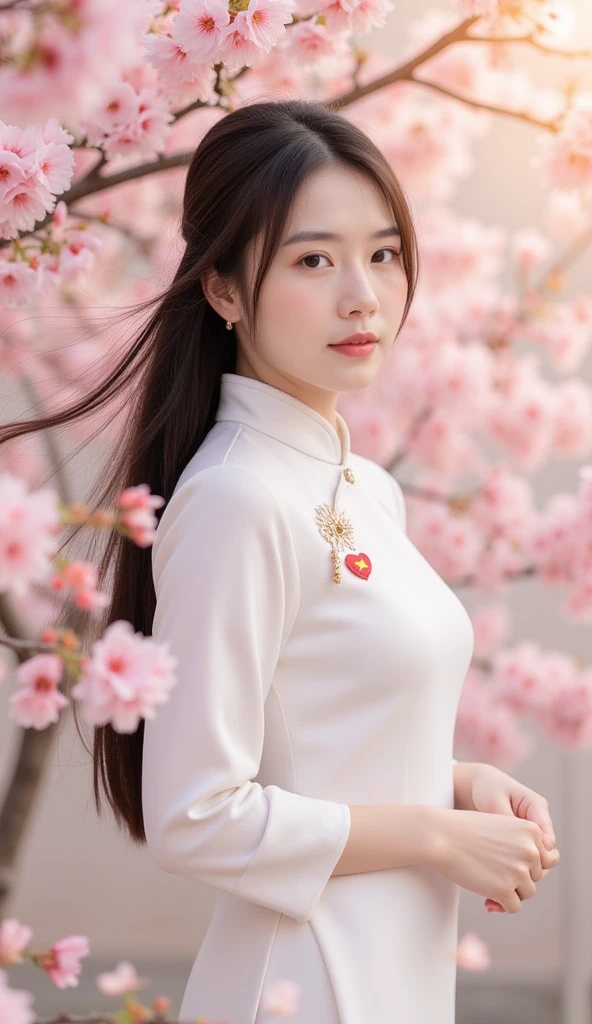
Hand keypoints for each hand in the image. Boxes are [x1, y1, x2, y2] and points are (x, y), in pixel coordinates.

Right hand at [454, 761, 559, 913]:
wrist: (441, 835)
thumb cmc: (467, 831)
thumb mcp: (503, 828)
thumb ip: (523, 845)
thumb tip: (538, 875)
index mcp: (532, 831)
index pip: (542, 859)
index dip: (524, 864)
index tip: (505, 863)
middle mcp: (530, 850)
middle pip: (534, 877)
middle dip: (516, 879)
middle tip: (493, 874)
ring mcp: (518, 871)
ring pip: (526, 893)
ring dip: (510, 892)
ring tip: (489, 882)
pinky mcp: (504, 889)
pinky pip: (513, 906)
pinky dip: (501, 904)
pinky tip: (487, 896)